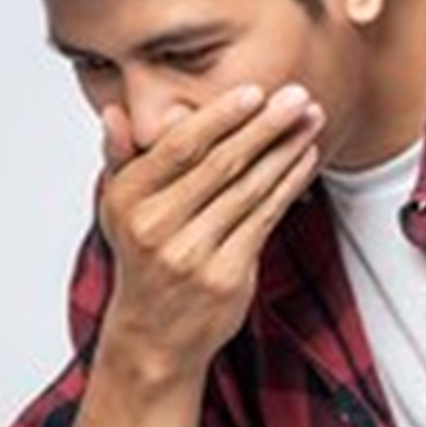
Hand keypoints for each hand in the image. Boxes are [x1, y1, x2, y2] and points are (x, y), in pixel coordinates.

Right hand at [95, 84, 323, 379]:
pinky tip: (305, 160)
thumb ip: (121, 157)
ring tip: (311, 120)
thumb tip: (114, 112)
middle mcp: (156, 227)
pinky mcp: (226, 277)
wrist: (153, 335)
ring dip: (285, 150)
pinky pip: (264, 220)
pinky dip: (289, 186)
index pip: (179, 148)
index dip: (220, 117)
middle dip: (265, 126)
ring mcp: (192, 255)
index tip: (253, 91)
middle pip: (221, 165)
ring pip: (249, 190)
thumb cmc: (143, 259)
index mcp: (128, 200)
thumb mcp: (119, 209)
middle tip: (297, 95)